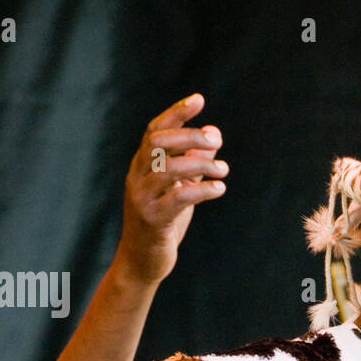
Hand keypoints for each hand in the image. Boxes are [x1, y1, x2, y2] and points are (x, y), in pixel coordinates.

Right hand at [114, 93, 228, 285]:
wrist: (143, 261)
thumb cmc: (164, 221)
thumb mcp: (180, 188)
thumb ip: (194, 162)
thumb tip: (213, 134)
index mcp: (141, 166)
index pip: (155, 130)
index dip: (176, 113)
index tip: (199, 99)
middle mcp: (137, 177)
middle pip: (158, 143)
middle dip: (189, 136)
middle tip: (216, 139)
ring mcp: (142, 198)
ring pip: (168, 169)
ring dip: (201, 164)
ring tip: (224, 169)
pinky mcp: (153, 220)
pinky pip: (178, 198)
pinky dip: (202, 190)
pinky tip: (219, 189)